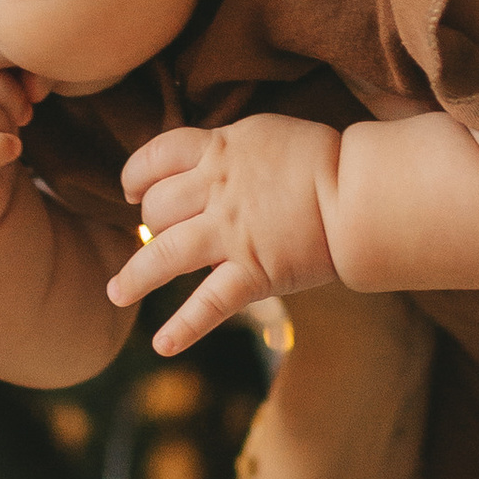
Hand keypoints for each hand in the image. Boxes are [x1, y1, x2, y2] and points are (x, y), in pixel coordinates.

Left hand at [108, 115, 339, 355]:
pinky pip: (207, 304)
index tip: (132, 188)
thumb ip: (228, 150)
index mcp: (219, 150)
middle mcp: (216, 192)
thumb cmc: (323, 159)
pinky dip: (182, 328)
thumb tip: (201, 170)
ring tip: (116, 293)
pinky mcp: (252, 273)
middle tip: (158, 235)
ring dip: (134, 277)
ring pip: (163, 255)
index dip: (136, 174)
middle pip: (156, 208)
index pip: (156, 156)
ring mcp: (231, 234)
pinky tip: (162, 344)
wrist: (361, 192)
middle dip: (150, 223)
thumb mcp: (265, 133)